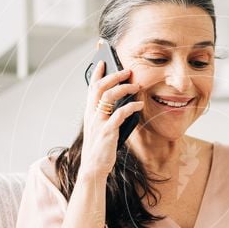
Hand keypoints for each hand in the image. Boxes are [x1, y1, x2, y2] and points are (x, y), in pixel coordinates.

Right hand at [80, 60, 143, 178]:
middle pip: (99, 87)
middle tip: (127, 71)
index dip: (97, 72)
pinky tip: (139, 106)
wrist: (94, 168)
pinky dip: (131, 107)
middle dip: (114, 75)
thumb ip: (107, 114)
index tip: (103, 59)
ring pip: (108, 97)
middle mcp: (91, 114)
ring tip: (136, 86)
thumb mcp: (100, 127)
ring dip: (124, 88)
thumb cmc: (100, 147)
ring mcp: (98, 122)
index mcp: (89, 112)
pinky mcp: (107, 132)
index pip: (91, 87)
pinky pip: (119, 114)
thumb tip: (122, 101)